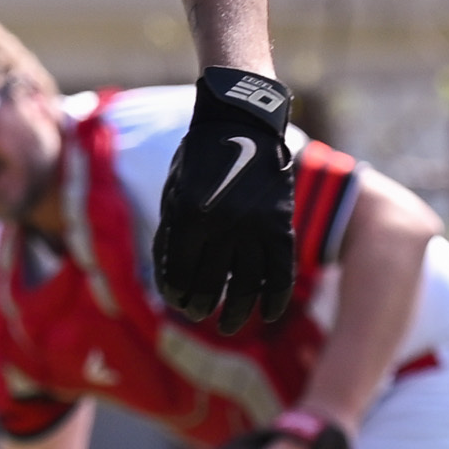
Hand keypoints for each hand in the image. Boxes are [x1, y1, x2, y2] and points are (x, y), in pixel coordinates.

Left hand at [151, 68, 298, 331]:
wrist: (242, 122)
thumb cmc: (200, 156)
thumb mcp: (174, 189)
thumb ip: (172, 233)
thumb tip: (167, 279)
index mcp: (189, 215)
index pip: (178, 272)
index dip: (174, 293)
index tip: (175, 301)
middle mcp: (222, 225)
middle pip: (209, 283)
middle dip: (198, 305)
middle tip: (195, 313)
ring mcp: (254, 226)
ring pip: (246, 285)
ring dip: (235, 312)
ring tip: (227, 327)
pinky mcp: (280, 224)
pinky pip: (281, 272)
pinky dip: (274, 298)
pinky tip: (268, 315)